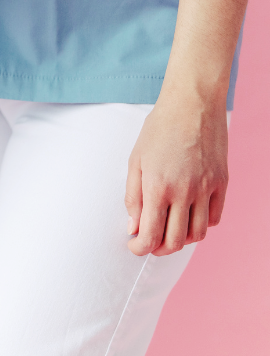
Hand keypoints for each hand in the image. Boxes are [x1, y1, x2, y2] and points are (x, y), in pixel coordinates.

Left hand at [125, 92, 228, 255]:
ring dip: (181, 240)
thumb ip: (132, 196)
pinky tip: (188, 217)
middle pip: (175, 241)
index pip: (150, 234)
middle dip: (159, 249)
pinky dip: (201, 225)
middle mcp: (185, 192)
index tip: (133, 246)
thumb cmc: (158, 130)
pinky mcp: (222, 184)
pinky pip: (214, 218)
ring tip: (168, 232)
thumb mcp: (135, 161)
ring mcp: (207, 189)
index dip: (140, 248)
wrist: (191, 106)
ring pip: (198, 234)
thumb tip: (133, 226)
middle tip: (149, 243)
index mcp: (158, 187)